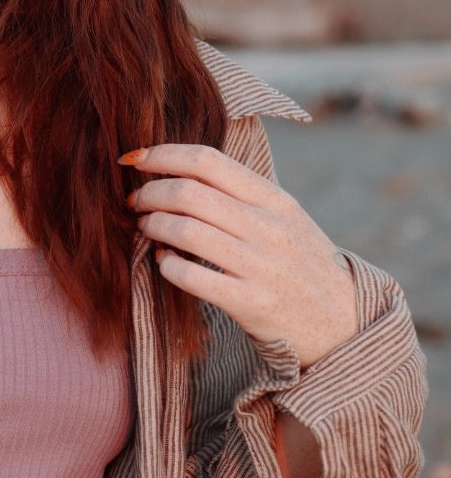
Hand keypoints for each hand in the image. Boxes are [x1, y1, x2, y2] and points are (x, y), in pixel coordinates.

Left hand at [121, 143, 357, 369]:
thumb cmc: (300, 262)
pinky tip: (165, 262)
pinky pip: (193, 277)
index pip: (208, 160)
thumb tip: (179, 170)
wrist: (342, 322)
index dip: (163, 154)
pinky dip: (169, 266)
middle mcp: (268, 228)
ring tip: (146, 228)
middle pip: (189, 193)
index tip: (135, 158)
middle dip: (150, 193)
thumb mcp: (284, 216)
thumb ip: (240, 193)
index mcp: (274, 199)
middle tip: (135, 201)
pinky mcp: (250, 303)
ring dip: (154, 226)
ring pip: (186, 231)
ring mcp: (260, 266)